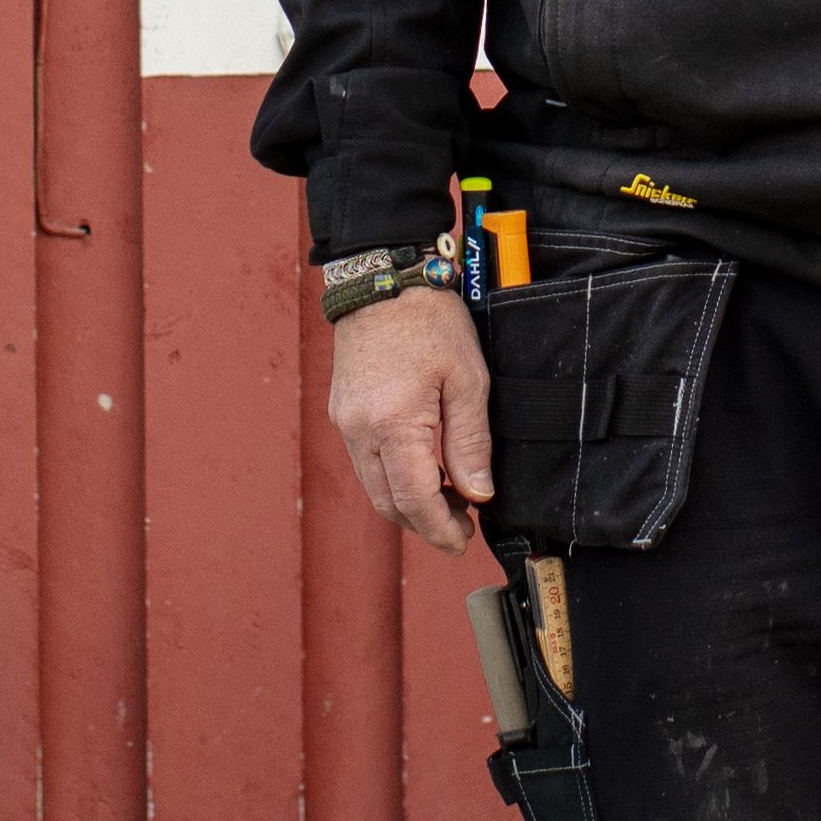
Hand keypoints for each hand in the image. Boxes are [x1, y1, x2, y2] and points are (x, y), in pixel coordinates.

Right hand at [320, 282, 496, 551]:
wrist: (383, 279)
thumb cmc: (429, 321)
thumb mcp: (468, 379)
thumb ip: (471, 442)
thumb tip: (478, 493)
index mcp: (394, 423)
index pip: (415, 500)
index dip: (441, 529)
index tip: (464, 541)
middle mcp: (360, 430)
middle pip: (389, 504)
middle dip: (425, 525)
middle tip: (462, 527)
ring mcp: (345, 423)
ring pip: (374, 487)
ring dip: (409, 504)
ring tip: (450, 498)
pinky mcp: (342, 413)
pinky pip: (366, 463)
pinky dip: (394, 478)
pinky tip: (424, 468)